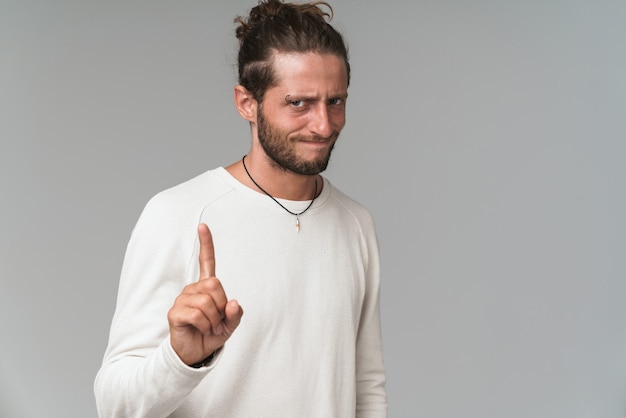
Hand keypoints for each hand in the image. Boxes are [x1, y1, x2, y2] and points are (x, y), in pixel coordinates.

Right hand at [167, 223, 242, 365]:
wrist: (195, 353)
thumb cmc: (211, 334)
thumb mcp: (230, 325)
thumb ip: (235, 314)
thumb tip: (233, 303)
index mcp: (206, 287)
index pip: (207, 262)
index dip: (206, 244)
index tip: (202, 226)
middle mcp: (193, 289)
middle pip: (214, 285)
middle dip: (221, 305)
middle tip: (217, 320)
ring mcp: (182, 299)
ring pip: (207, 302)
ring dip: (213, 319)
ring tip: (209, 327)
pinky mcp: (175, 312)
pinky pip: (197, 314)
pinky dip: (205, 325)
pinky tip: (200, 329)